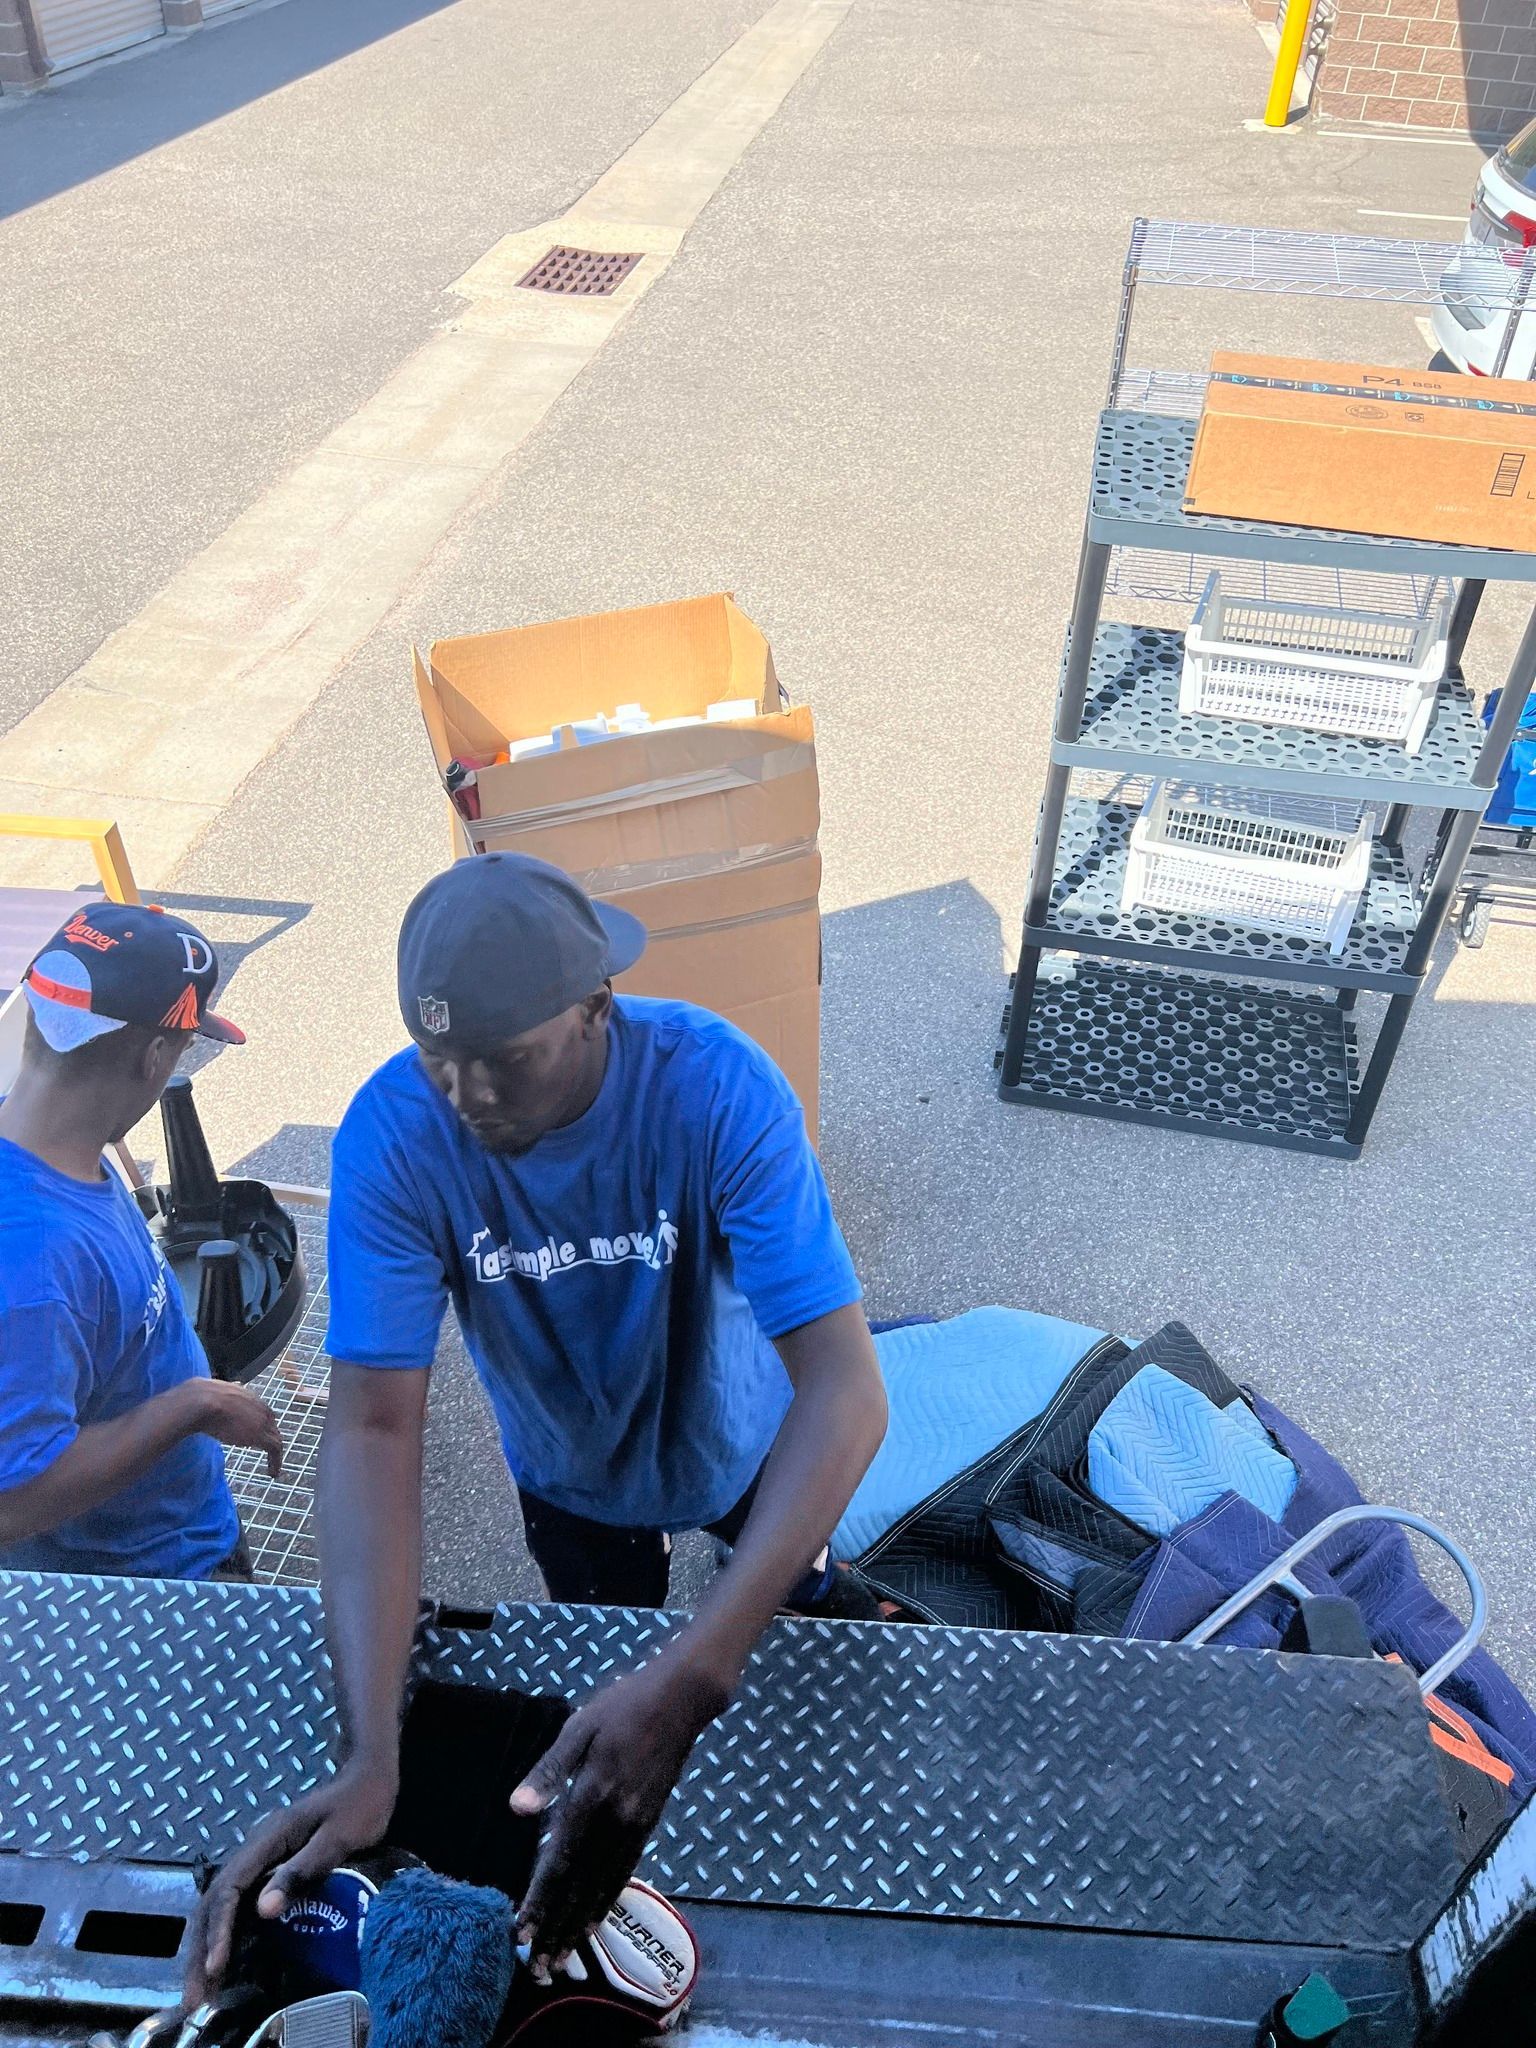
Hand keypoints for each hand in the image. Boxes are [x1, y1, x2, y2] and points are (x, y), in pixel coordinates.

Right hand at [184, 1759, 397, 2007]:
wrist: (369, 1777)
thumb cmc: (360, 1806)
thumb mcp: (337, 1839)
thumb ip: (301, 1871)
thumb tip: (262, 1911)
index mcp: (268, 1838)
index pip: (230, 1887)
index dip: (220, 1929)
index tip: (215, 1966)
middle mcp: (255, 1847)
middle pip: (215, 1898)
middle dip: (202, 1946)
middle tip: (195, 1995)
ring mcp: (260, 1857)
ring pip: (220, 1902)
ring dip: (207, 1944)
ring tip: (200, 1989)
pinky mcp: (268, 1867)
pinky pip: (236, 1903)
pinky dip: (224, 1933)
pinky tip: (222, 1961)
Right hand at [190, 1380, 283, 1478]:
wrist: (202, 1401)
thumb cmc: (199, 1398)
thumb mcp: (210, 1395)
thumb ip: (214, 1398)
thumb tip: (202, 1393)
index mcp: (249, 1396)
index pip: (261, 1412)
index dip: (261, 1425)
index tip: (257, 1437)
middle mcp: (260, 1407)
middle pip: (271, 1425)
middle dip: (270, 1438)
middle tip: (268, 1452)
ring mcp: (262, 1421)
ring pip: (275, 1438)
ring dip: (275, 1454)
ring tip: (273, 1468)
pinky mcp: (261, 1436)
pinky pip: (275, 1450)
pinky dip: (276, 1462)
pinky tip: (273, 1473)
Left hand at [510, 1658, 726, 1971]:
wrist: (682, 1699)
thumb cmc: (623, 1705)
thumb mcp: (579, 1726)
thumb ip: (548, 1770)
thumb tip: (516, 1809)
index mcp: (593, 1793)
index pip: (560, 1860)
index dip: (540, 1898)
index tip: (521, 1932)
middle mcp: (616, 1819)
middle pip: (581, 1884)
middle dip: (557, 1927)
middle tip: (539, 1968)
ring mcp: (636, 1824)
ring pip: (604, 1885)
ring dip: (579, 1923)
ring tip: (562, 1957)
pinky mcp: (649, 1822)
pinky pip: (624, 1871)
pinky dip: (606, 1900)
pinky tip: (593, 1919)